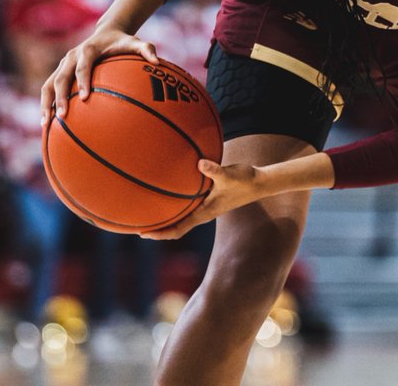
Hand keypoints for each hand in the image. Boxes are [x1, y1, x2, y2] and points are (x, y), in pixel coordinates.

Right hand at [40, 27, 159, 122]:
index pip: (83, 65)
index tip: (86, 97)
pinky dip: (46, 104)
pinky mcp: (59, 72)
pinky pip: (48, 89)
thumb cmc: (123, 42)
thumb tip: (158, 62)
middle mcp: (71, 56)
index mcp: (88, 49)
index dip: (83, 80)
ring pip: (49, 84)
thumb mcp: (135, 42)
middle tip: (63, 115)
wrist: (106, 33)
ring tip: (46, 123)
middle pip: (61, 77)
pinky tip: (47, 124)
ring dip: (46, 103)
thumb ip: (146, 50)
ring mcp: (63, 65)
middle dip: (61, 96)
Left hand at [140, 159, 268, 239]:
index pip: (177, 230)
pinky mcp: (210, 199)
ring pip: (181, 219)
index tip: (143, 234)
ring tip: (148, 213)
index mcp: (204, 213)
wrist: (260, 183)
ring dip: (165, 219)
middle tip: (137, 228)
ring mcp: (206, 207)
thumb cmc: (245, 180)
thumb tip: (200, 163)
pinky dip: (177, 206)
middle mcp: (203, 213)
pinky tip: (171, 194)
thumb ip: (214, 170)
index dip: (160, 234)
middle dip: (157, 230)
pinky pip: (188, 207)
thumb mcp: (229, 174)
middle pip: (175, 228)